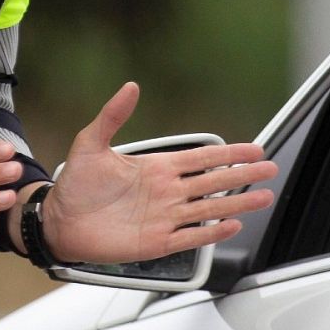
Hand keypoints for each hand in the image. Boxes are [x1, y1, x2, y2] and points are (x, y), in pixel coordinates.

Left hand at [39, 82, 277, 264]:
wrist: (58, 221)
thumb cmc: (73, 185)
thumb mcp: (90, 144)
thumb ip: (112, 116)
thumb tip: (131, 87)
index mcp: (156, 168)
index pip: (201, 158)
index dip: (229, 153)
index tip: (254, 148)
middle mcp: (166, 192)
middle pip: (214, 182)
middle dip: (244, 175)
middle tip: (270, 169)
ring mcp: (164, 217)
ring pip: (210, 209)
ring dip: (237, 204)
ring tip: (264, 197)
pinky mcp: (156, 242)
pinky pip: (190, 237)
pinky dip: (211, 232)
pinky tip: (231, 226)